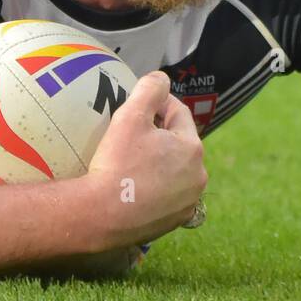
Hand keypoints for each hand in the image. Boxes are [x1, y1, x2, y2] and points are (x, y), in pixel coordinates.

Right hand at [83, 71, 206, 249]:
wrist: (102, 215)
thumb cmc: (117, 162)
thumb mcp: (131, 116)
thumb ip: (150, 89)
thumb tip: (161, 78)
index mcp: (192, 147)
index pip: (178, 113)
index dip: (158, 104)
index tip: (138, 105)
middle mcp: (198, 175)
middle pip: (180, 143)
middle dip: (161, 134)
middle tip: (132, 133)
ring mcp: (188, 201)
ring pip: (176, 171)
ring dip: (162, 162)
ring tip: (134, 160)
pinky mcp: (176, 222)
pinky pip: (170, 196)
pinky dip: (159, 189)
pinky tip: (138, 186)